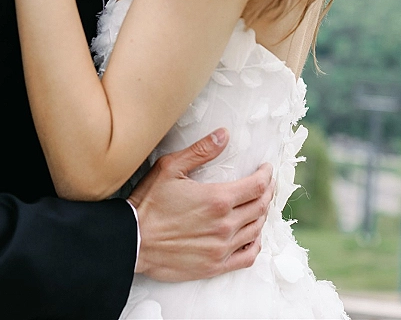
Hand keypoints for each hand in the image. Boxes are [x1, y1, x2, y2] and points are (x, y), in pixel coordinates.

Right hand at [129, 129, 273, 281]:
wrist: (133, 240)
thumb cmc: (149, 203)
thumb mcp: (170, 167)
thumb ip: (200, 151)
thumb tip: (224, 135)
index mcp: (217, 199)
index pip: (256, 186)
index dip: (266, 175)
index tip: (266, 169)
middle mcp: (225, 224)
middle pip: (260, 207)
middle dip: (268, 192)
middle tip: (267, 184)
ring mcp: (221, 247)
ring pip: (256, 230)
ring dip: (262, 215)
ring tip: (259, 204)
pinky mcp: (215, 265)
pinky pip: (247, 256)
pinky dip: (256, 244)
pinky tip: (252, 235)